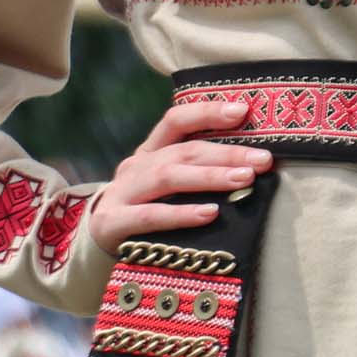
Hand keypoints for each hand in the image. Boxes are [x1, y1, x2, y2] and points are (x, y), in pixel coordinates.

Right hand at [90, 99, 275, 249]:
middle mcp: (135, 167)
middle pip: (183, 151)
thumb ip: (195, 173)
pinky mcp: (113, 223)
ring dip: (209, 176)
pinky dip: (181, 214)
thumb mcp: (164, 187)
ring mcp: (121, 193)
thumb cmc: (145, 213)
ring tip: (244, 179)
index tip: (243, 111)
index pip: (176, 120)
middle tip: (263, 160)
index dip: (208, 112)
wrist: (94, 245)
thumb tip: (250, 166)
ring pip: (168, 177)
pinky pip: (150, 216)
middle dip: (226, 152)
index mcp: (149, 152)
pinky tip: (210, 213)